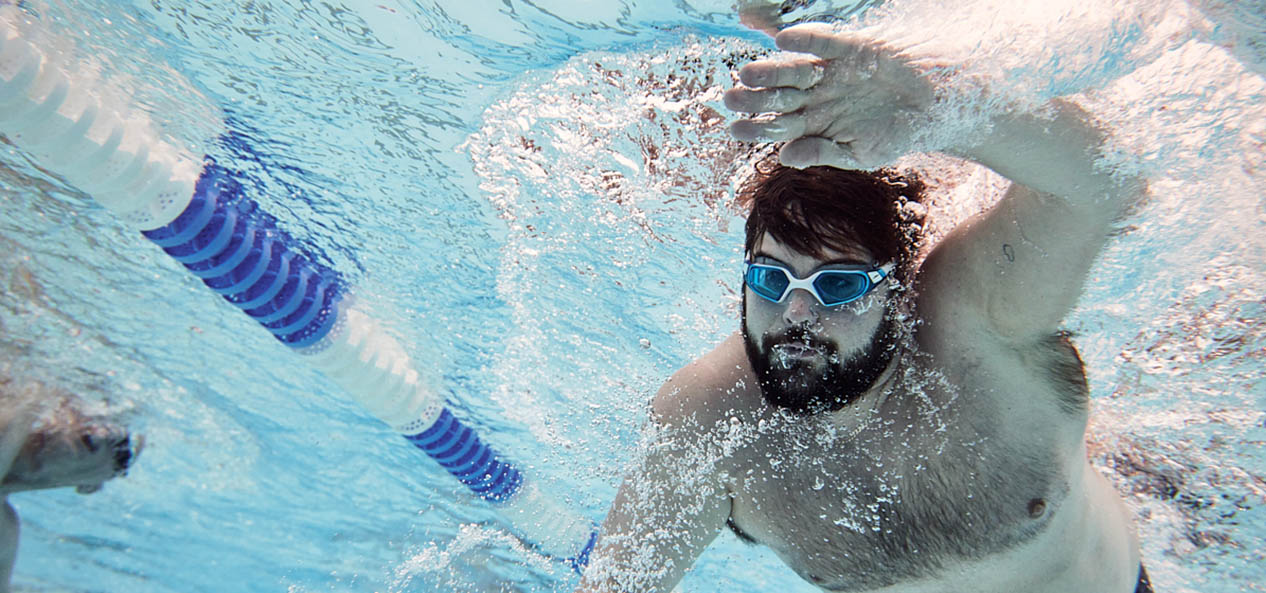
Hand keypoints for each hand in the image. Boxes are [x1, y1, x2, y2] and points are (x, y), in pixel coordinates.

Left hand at [725, 24, 936, 168]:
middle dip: (755, 99)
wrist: (937, 105)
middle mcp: (818, 96)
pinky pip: (823, 43)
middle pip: (778, 97)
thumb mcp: (861, 154)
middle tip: (729, 100)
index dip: (757, 128)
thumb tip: (784, 157)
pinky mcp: (851, 48)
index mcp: (816, 124)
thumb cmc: (899, 134)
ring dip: (770, 70)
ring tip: (746, 73)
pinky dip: (804, 40)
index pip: (778, 126)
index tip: (734, 129)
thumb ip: (823, 153)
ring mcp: (832, 71)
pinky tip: (782, 41)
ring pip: (793, 70)